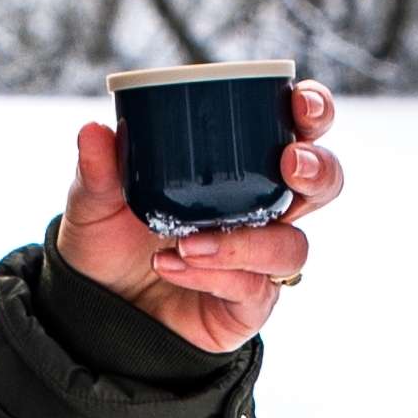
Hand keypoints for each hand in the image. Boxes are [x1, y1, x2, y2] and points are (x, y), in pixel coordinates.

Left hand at [56, 79, 342, 352]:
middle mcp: (261, 211)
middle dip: (318, 169)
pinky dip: (214, 275)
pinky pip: (252, 288)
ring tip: (189, 242)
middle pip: (322, 185)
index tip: (299, 104)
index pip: (293, 131)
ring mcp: (259, 261)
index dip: (312, 113)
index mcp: (238, 169)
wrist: (98, 313)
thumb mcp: (95, 203)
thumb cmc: (109, 246)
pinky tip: (171, 265)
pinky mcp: (248, 306)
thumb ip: (98, 170)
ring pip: (292, 246)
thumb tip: (95, 130)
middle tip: (288, 163)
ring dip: (248, 240)